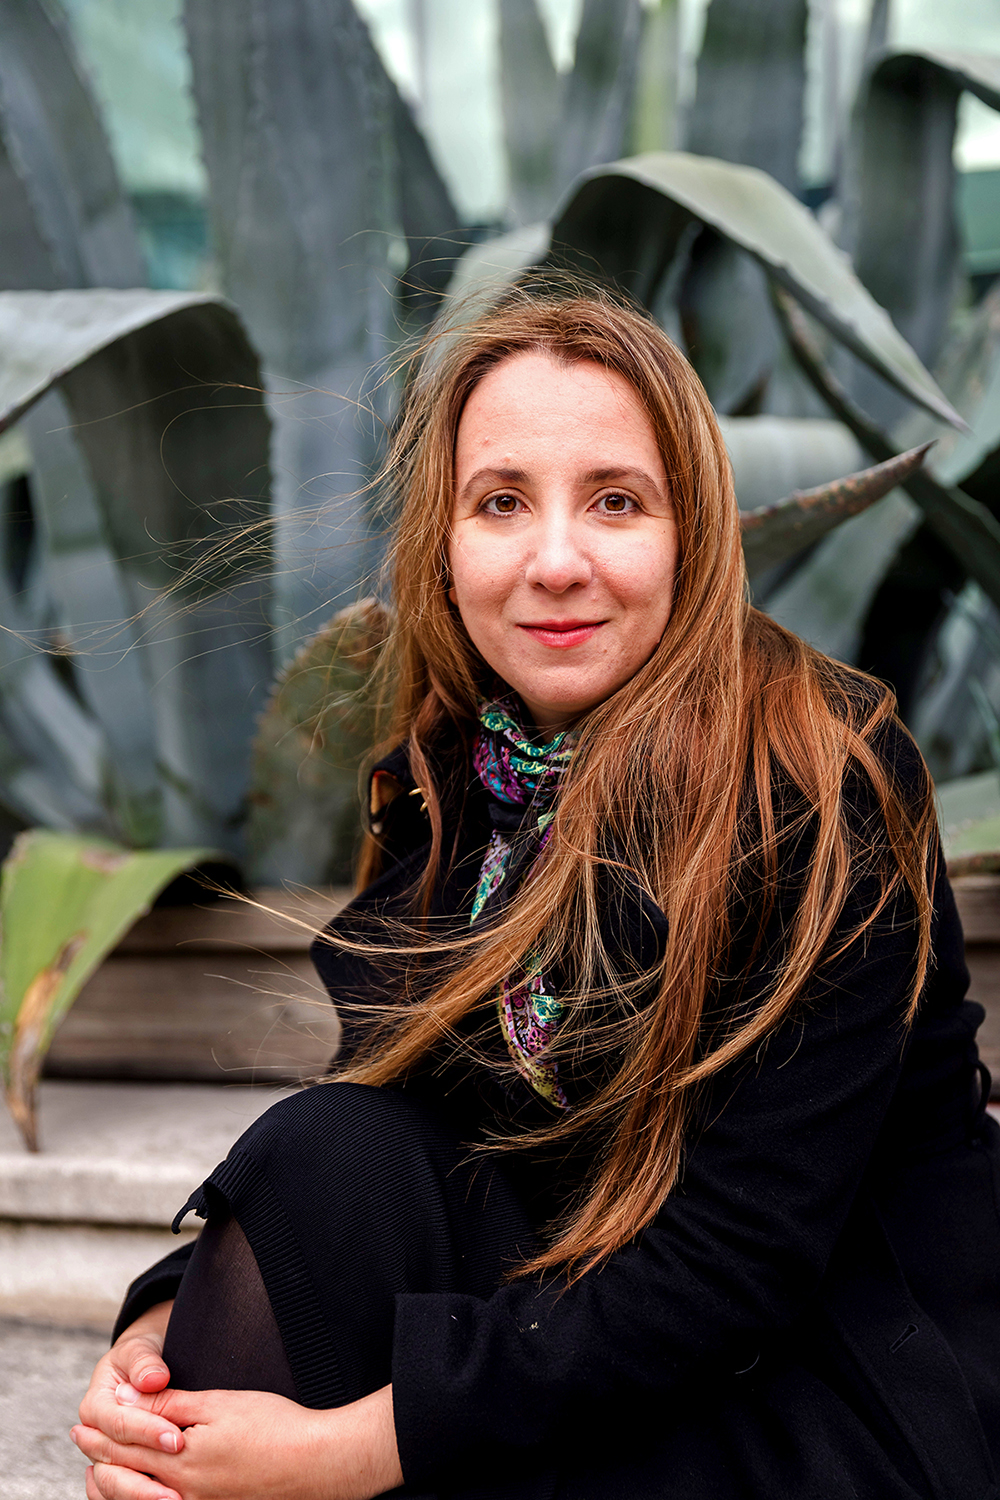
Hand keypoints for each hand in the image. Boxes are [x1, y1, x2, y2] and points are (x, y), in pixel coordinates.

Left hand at [72, 1383, 402, 1499]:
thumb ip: (171, 1406)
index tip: (83, 1419)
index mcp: (180, 1460)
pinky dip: (144, 1494)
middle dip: (100, 1455)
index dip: (102, 1431)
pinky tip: (143, 1485)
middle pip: (125, 1476)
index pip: (126, 1445)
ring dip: (116, 1480)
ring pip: (140, 1497)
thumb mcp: (219, 1405)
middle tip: (82, 1436)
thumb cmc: (273, 1426)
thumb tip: (131, 1400)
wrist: (317, 1463)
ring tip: (100, 1464)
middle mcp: (182, 1492)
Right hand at [76, 1301, 186, 1494]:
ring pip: (112, 1487)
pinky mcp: (118, 1469)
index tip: (177, 1440)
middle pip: (110, 1466)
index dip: (147, 1432)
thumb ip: (144, 1363)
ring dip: (141, 1497)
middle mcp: (94, 1437)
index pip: (119, 1425)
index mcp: (95, 1406)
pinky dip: (136, 1499)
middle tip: (176, 1491)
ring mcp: (103, 1458)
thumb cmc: (142, 1357)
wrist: (142, 1367)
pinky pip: (119, 1493)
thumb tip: (153, 1380)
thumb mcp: (140, 1350)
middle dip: (144, 1479)